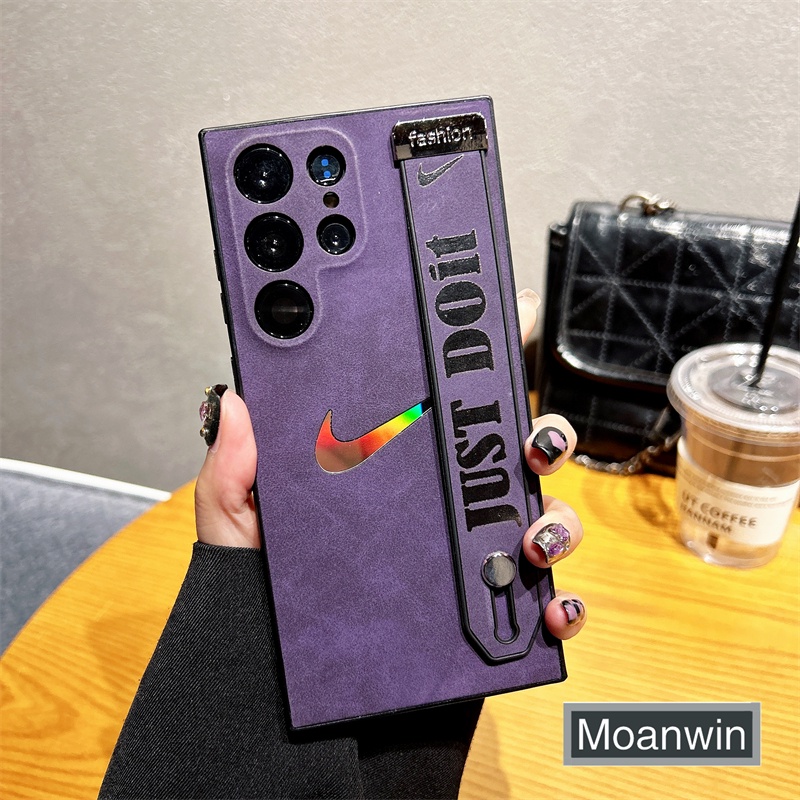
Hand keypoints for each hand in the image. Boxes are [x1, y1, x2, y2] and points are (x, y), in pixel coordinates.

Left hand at [195, 288, 585, 638]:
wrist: (292, 708)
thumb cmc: (268, 608)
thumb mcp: (239, 535)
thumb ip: (235, 473)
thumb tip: (234, 400)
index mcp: (392, 471)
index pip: (444, 405)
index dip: (483, 363)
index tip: (513, 321)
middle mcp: (439, 507)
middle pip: (509, 452)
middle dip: (541, 433)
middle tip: (532, 440)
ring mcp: (469, 560)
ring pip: (542, 518)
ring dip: (557, 519)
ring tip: (532, 539)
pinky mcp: (488, 619)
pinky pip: (544, 606)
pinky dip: (560, 606)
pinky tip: (549, 612)